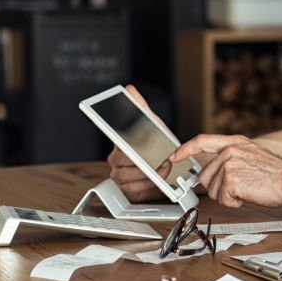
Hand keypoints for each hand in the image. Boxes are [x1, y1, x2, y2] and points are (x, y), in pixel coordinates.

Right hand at [106, 85, 167, 201]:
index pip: (117, 144)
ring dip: (149, 175)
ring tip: (163, 170)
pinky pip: (132, 190)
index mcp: (119, 143)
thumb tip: (129, 90)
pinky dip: (147, 187)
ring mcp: (119, 175)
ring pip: (127, 178)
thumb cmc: (156, 143)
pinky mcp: (126, 190)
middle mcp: (116, 159)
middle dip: (145, 163)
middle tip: (161, 160)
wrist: (166, 163)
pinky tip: (156, 181)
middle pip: (124, 163)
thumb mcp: (151, 123)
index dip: (126, 148)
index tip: (134, 152)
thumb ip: (140, 107)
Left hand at [171, 134, 281, 207]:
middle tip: (239, 187)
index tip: (174, 156)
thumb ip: (231, 158)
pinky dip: (234, 202)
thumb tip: (213, 171)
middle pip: (205, 175)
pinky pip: (222, 199)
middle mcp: (230, 151)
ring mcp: (229, 164)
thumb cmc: (276, 173)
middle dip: (218, 187)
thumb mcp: (251, 155)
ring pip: (213, 190)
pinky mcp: (230, 180)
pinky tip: (248, 194)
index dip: (185, 149)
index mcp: (235, 142)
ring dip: (228, 196)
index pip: (202, 141)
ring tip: (247, 189)